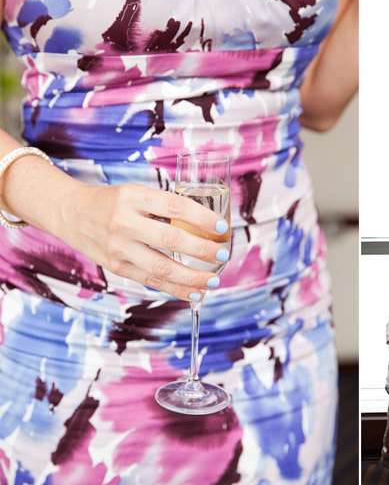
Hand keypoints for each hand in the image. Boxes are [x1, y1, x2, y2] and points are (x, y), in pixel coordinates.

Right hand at [58, 183, 229, 300]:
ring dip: (192, 277)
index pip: (175, 207)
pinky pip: (150, 281)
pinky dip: (175, 289)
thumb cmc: (113, 202)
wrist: (71, 213)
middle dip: (201, 250)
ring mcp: (119, 248)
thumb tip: (207, 224)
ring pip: (161, 267)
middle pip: (170, 239)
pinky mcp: (117, 267)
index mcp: (133, 197)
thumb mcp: (137, 192)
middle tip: (222, 254)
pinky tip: (194, 293)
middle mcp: (124, 222)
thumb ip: (165, 206)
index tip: (222, 227)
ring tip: (213, 280)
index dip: (202, 218)